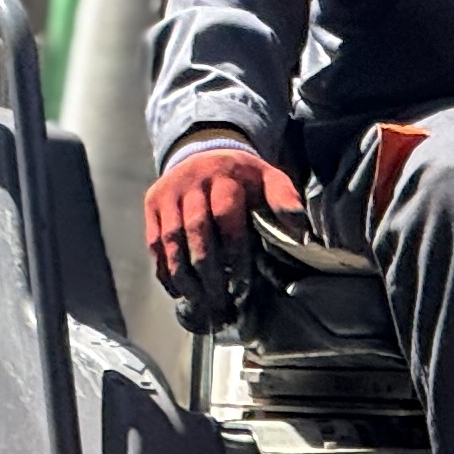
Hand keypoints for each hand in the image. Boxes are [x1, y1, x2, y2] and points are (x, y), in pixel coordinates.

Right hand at [143, 140, 301, 332]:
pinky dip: (164, 269)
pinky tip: (178, 290)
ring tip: (199, 301)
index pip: (225, 216)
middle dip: (208, 269)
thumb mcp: (268, 179)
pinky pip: (154, 242)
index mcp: (225, 174)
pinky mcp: (152, 203)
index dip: (233, 251)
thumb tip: (301, 232)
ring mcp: (168, 192)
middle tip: (220, 300)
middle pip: (196, 230)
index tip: (241, 282)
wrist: (203, 152)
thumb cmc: (243, 178)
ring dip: (184, 274)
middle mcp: (192, 180)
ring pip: (171, 239)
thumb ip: (285, 200)